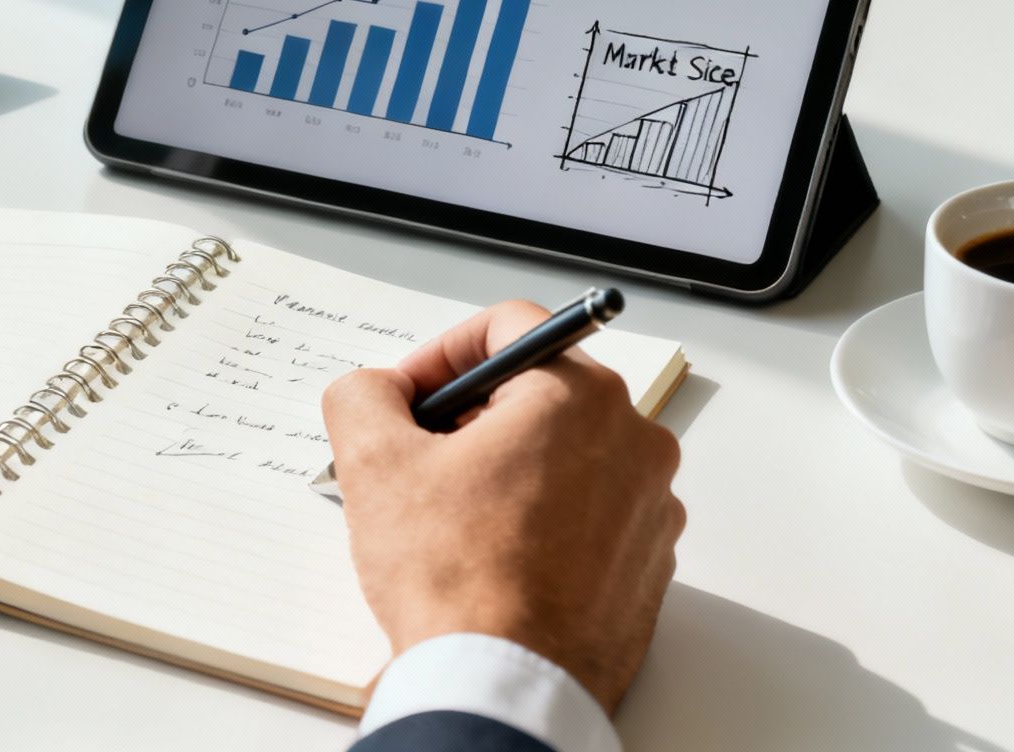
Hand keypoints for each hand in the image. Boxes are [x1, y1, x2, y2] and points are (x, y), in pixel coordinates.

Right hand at [321, 300, 683, 710]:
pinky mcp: (648, 563)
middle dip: (470, 415)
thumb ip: (362, 395)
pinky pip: (589, 512)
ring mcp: (650, 507)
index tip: (408, 393)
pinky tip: (491, 556)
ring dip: (505, 468)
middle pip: (539, 391)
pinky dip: (541, 518)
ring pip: (565, 453)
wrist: (505, 687)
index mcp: (579, 396)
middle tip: (418, 455)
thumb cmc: (456, 580)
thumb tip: (374, 390)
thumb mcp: (373, 463)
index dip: (440, 353)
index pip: (509, 326)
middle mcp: (634, 440)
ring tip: (449, 516)